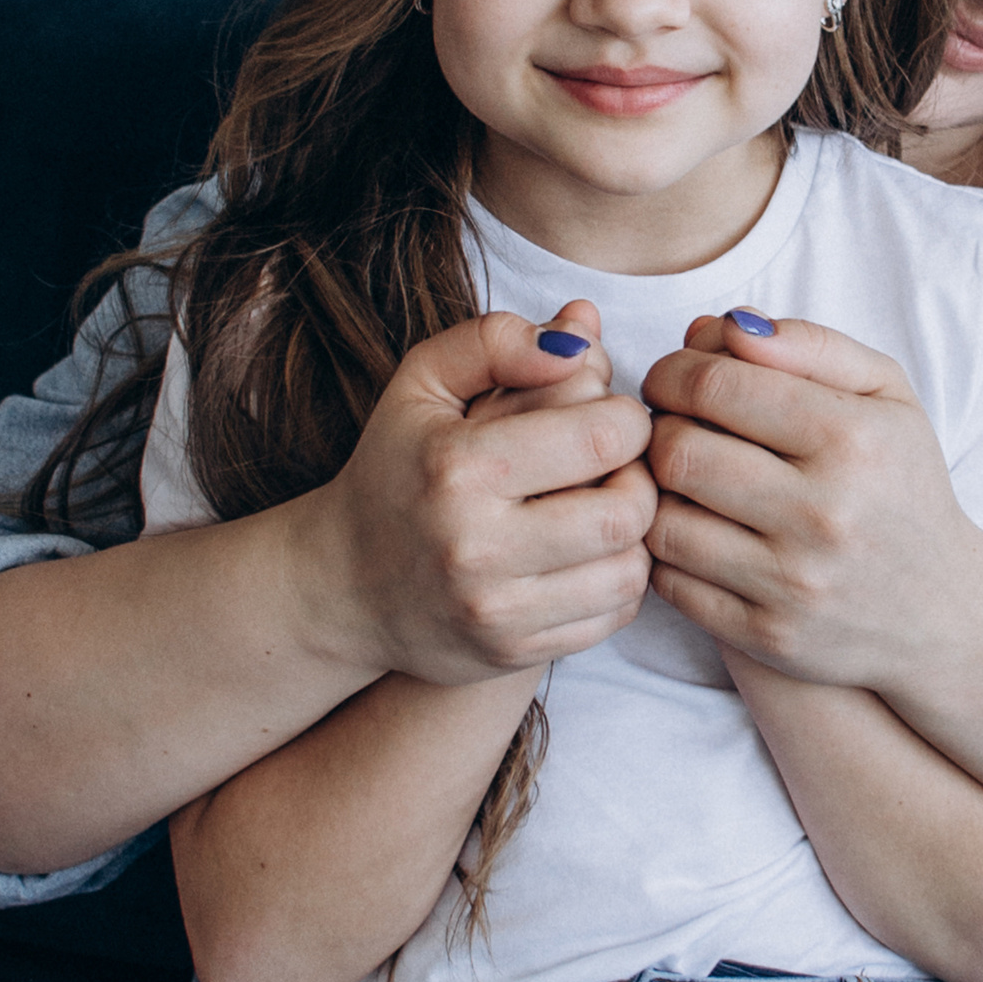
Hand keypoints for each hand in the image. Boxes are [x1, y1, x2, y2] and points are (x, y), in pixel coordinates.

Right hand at [296, 300, 654, 683]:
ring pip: (629, 569)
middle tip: (617, 466)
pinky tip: (591, 556)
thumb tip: (581, 327)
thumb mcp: (423, 383)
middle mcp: (475, 546)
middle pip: (627, 509)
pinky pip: (614, 616)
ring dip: (636, 535)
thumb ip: (496, 340)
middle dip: (641, 478)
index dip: (628, 418)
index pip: (603, 435)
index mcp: (458, 467)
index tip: (609, 418)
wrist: (342, 587)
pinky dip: (619, 582)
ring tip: (605, 508)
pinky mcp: (513, 654)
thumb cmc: (396, 469)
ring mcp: (496, 611)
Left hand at [640, 312, 982, 690]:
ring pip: (664, 520)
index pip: (716, 386)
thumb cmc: (903, 487)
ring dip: (654, 491)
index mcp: (854, 439)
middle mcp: (825, 513)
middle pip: (679, 450)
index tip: (674, 379)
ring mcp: (793, 582)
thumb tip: (729, 325)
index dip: (674, 372)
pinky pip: (671, 582)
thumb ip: (812, 345)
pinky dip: (664, 553)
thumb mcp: (887, 397)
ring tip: (679, 479)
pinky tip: (691, 532)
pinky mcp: (767, 636)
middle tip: (671, 426)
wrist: (944, 615)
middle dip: (658, 428)